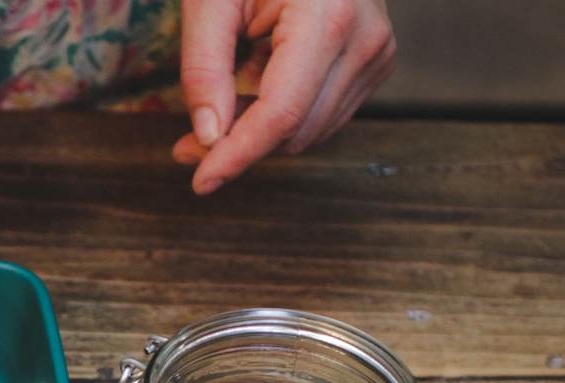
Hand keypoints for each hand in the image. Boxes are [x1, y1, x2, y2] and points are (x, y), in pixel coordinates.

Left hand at [173, 0, 395, 193]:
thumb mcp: (211, 1)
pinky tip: (255, 89)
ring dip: (259, 135)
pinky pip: (323, 116)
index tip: (201, 181)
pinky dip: (283, 119)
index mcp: (328, 17)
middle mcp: (366, 39)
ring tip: (220, 106)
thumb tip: (208, 138)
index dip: (238, 155)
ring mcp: (378, 53)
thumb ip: (204, 69)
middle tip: (186, 144)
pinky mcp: (376, 62)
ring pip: (309, 131)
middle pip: (295, 130)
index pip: (282, 113)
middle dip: (239, 146)